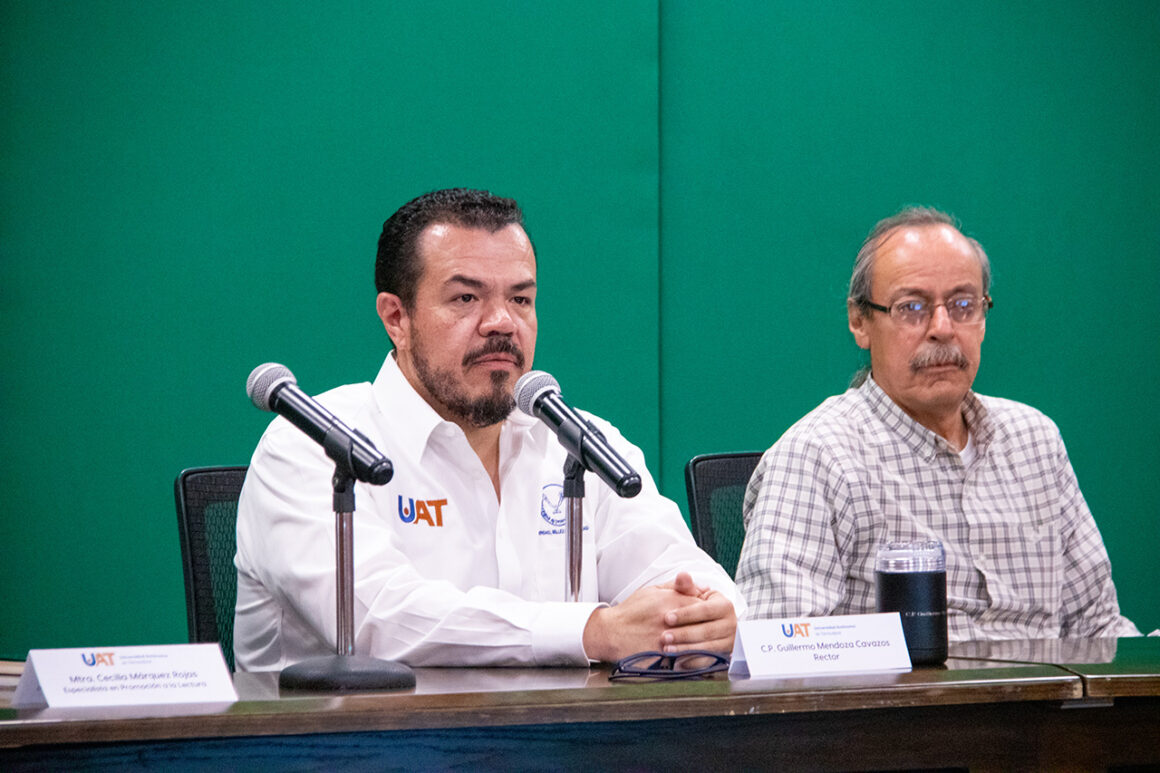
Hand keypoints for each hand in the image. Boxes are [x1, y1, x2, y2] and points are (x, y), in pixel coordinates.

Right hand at [581, 572, 736, 661]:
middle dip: (708, 627)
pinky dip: (692, 659)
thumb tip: (697, 585)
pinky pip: (683, 659)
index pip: (700, 605)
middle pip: (700, 624)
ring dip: (704, 644)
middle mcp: (669, 621)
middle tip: (714, 630)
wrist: (611, 632)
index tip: (708, 613)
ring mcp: (665, 640)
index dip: (706, 609)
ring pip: (695, 643)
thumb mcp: (653, 591)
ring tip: (711, 645)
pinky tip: (698, 659)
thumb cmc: (631, 611)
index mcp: (669, 602)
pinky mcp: (660, 656)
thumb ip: (676, 587)